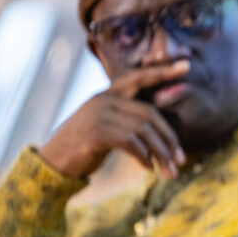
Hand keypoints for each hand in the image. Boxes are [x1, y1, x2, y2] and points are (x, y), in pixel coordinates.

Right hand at [40, 61, 188, 179]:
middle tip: (182, 159)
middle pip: (149, 112)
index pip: (138, 77)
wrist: (51, 163)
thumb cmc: (83, 147)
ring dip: (161, 153)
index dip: (162, 72)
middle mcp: (103, 99)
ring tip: (170, 171)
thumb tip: (159, 128)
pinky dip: (144, 156)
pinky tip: (148, 168)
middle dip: (170, 138)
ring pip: (144, 130)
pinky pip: (131, 141)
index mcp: (106, 95)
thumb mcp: (105, 127)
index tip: (186, 65)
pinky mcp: (95, 132)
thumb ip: (127, 120)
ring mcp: (98, 114)